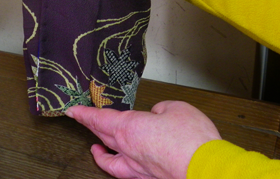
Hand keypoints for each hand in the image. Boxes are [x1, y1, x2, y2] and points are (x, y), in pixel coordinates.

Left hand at [66, 100, 220, 178]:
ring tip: (95, 148)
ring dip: (100, 151)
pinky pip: (125, 172)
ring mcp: (138, 168)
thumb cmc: (192, 141)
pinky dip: (119, 166)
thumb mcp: (175, 108)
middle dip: (89, 126)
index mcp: (129, 128)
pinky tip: (124, 165)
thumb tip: (156, 114)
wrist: (207, 170)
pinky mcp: (149, 178)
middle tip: (80, 120)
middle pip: (101, 136)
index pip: (98, 119)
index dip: (83, 114)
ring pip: (110, 159)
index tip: (72, 111)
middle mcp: (128, 150)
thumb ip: (160, 109)